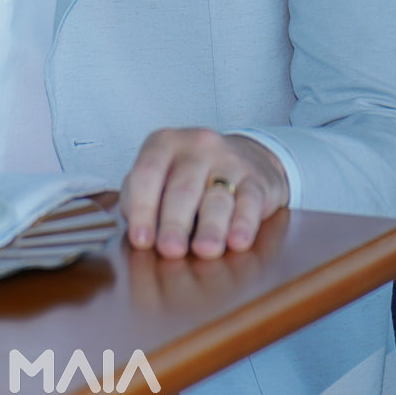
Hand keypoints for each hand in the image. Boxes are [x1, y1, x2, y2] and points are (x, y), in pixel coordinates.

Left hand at [120, 128, 288, 259]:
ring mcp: (230, 161)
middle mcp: (197, 146)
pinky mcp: (258, 180)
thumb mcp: (160, 177)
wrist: (247, 157)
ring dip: (210, 227)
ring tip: (205, 250)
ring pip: (218, 198)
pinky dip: (244, 224)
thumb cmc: (189, 177)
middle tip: (170, 250)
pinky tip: (237, 242)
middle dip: (175, 223)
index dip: (142, 208)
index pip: (147, 174)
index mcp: (164, 143)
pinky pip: (250, 202)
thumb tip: (137, 233)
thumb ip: (139, 199)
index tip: (140, 240)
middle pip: (182, 189)